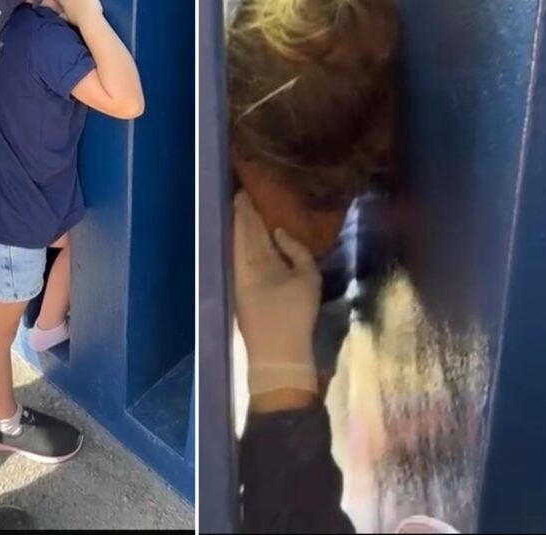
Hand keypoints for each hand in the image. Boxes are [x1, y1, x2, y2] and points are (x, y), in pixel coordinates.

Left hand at [233, 190, 320, 395]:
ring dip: (240, 228)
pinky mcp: (240, 290)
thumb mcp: (308, 278)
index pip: (250, 226)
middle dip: (241, 214)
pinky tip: (244, 237)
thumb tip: (279, 232)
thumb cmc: (295, 315)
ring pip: (237, 246)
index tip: (247, 188)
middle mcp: (243, 265)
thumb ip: (295, 250)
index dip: (247, 207)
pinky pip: (239, 258)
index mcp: (258, 259)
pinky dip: (241, 243)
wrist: (278, 355)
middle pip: (240, 234)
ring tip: (243, 209)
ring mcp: (238, 278)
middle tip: (242, 192)